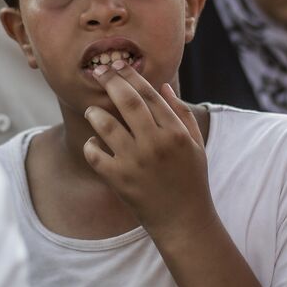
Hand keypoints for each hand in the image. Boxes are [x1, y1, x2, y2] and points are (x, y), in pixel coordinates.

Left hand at [83, 59, 215, 235]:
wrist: (184, 221)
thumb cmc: (191, 180)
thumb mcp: (195, 145)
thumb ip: (181, 114)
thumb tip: (163, 86)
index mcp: (176, 133)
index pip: (150, 94)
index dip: (132, 75)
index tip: (119, 65)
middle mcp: (155, 144)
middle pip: (128, 102)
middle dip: (111, 82)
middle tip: (99, 72)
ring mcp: (135, 162)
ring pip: (106, 125)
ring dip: (95, 113)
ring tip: (91, 111)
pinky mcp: (118, 179)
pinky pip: (95, 154)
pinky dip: (91, 145)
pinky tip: (94, 142)